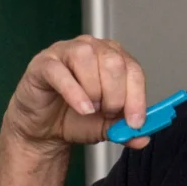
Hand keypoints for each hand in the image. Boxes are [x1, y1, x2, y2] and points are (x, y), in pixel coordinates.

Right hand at [4, 35, 148, 153]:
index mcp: (113, 58)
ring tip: (91, 109)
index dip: (137, 97)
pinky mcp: (43, 63)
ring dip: (94, 90)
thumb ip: (126, 130)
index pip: (133, 69)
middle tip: (107, 113)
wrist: (45, 129)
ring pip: (87, 58)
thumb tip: (143, 137)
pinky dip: (75, 93)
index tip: (135, 122)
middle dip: (115, 95)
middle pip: (113, 62)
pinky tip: (82, 108)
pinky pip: (60, 71)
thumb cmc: (77, 117)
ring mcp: (66, 51)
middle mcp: (92, 48)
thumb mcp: (107, 127)